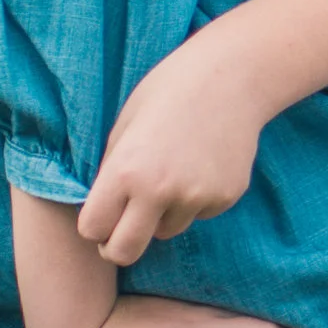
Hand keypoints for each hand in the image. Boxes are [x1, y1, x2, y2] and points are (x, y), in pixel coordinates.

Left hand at [78, 43, 267, 266]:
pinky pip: (200, 213)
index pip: (92, 230)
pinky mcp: (226, 196)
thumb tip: (106, 212)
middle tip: (123, 231)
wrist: (234, 75)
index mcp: (125, 171)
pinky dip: (197, 199)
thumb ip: (112, 171)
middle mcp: (159, 190)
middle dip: (119, 247)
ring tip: (176, 171)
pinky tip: (204, 162)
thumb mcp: (125, 125)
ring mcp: (197, 196)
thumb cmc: (171, 90)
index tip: (102, 217)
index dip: (95, 225)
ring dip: (164, 214)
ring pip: (168, 230)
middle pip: (126, 252)